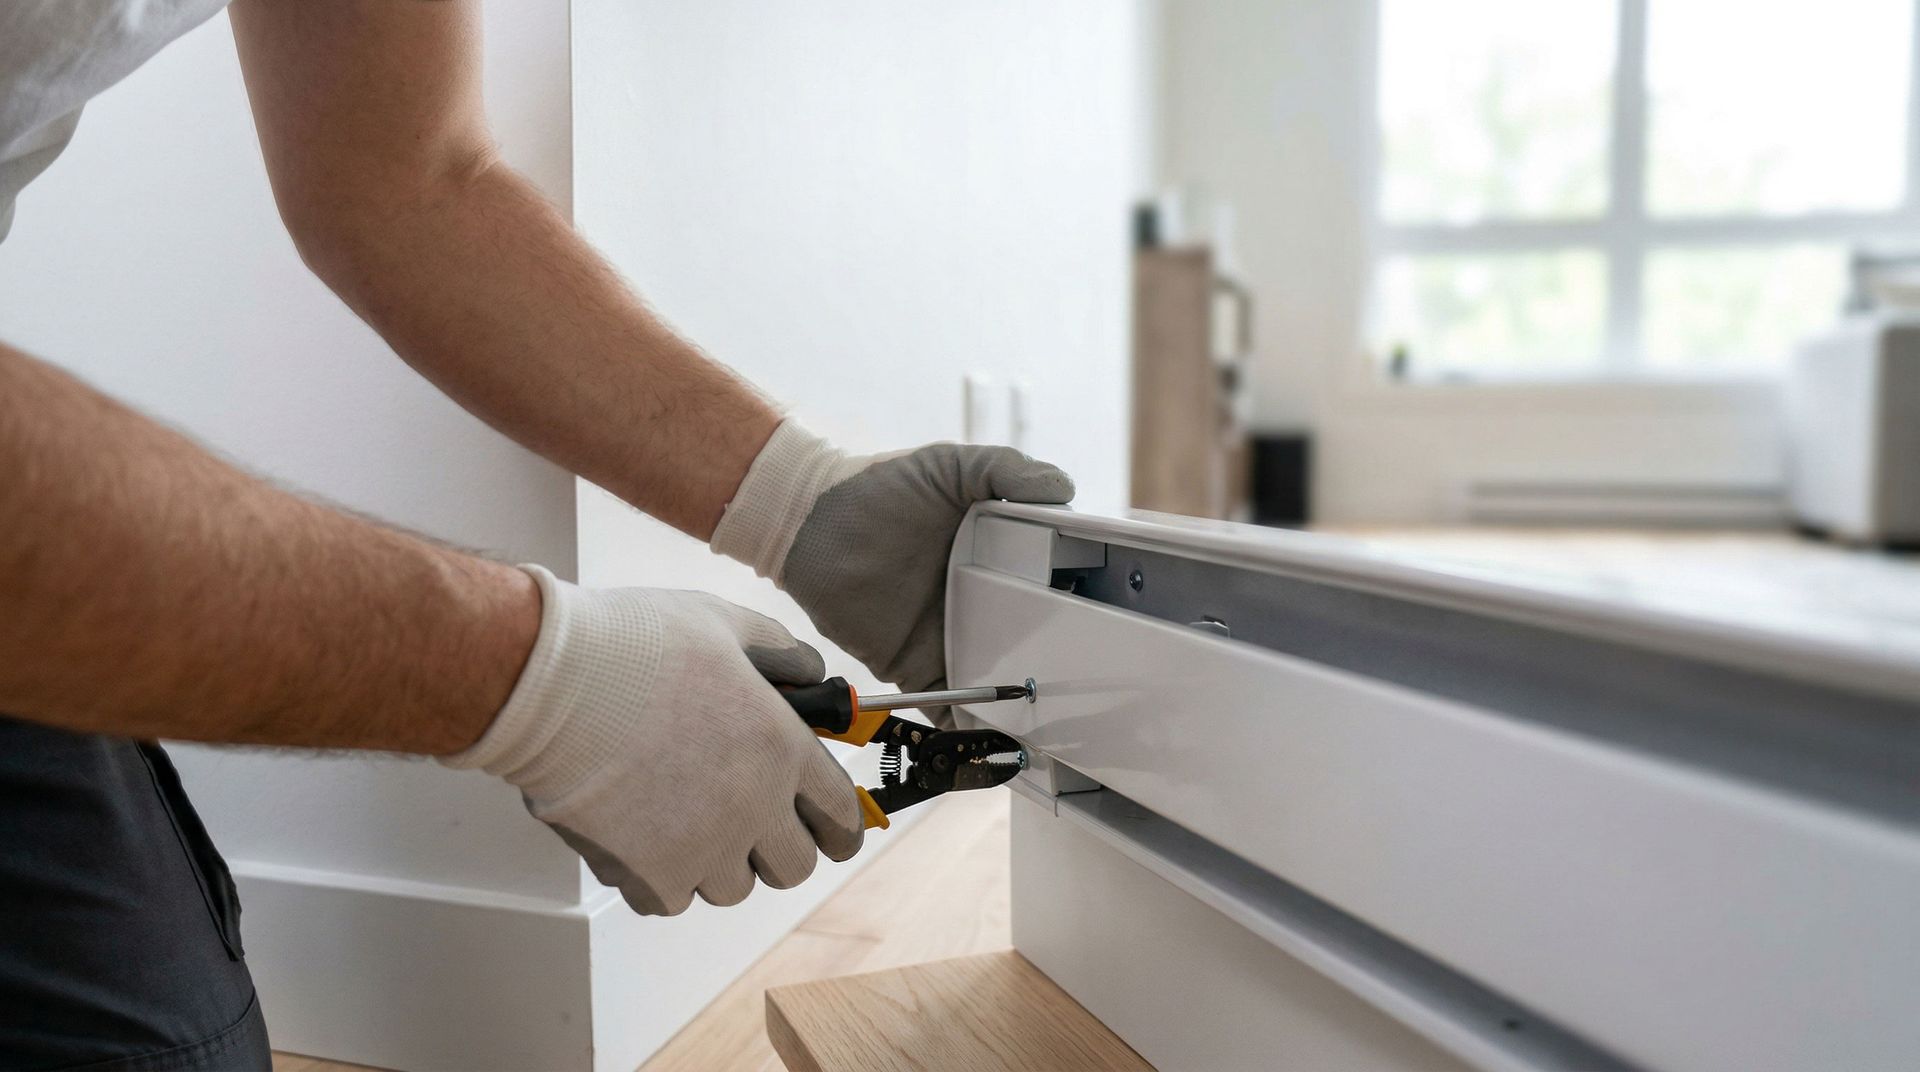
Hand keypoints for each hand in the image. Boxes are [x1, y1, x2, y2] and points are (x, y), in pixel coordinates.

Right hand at [441, 567, 862, 914]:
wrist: (546, 681)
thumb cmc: (631, 646)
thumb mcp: (725, 625)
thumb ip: (783, 654)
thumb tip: (812, 678)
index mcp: (782, 749)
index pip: (842, 817)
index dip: (839, 823)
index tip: (826, 824)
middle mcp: (752, 807)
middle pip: (795, 866)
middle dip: (778, 845)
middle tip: (749, 818)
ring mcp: (700, 849)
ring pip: (732, 887)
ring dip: (716, 861)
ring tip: (683, 816)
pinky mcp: (647, 876)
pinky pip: (672, 899)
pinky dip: (661, 876)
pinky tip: (641, 831)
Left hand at [712, 421, 1073, 725]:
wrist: (807, 524)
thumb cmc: (876, 487)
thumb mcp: (948, 466)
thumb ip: (1004, 469)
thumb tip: (1062, 489)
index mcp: (999, 556)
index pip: (1050, 587)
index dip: (1079, 609)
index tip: (1111, 632)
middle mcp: (982, 601)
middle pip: (1033, 644)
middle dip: (1058, 671)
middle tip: (1091, 700)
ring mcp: (951, 638)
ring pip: (998, 683)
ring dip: (1021, 708)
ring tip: (1053, 736)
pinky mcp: (917, 669)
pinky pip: (949, 707)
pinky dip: (970, 731)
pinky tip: (993, 749)